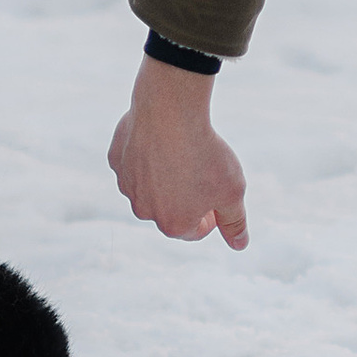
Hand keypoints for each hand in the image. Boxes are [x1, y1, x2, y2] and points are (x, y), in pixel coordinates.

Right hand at [109, 54, 248, 248]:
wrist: (170, 112)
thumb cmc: (205, 154)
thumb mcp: (232, 192)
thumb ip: (235, 222)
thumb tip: (240, 244)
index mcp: (173, 224)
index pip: (194, 230)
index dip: (211, 215)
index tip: (219, 193)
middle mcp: (144, 211)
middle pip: (169, 209)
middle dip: (186, 196)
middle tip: (203, 170)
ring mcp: (127, 185)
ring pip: (149, 186)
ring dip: (165, 176)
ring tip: (183, 152)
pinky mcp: (116, 159)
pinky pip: (134, 162)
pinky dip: (146, 154)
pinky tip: (161, 138)